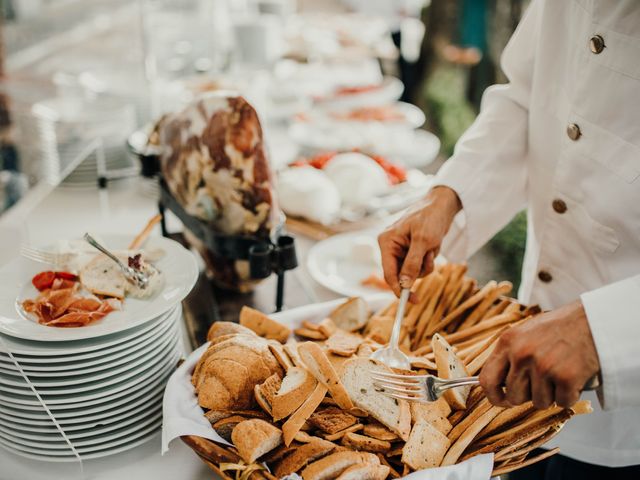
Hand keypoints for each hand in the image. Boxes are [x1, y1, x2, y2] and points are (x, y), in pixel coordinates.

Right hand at [378, 186, 460, 295]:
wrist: (442, 205)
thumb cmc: (430, 217)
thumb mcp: (423, 241)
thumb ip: (412, 263)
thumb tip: (404, 284)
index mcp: (387, 242)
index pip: (389, 272)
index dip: (398, 288)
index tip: (410, 300)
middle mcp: (391, 246)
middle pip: (401, 274)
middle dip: (418, 269)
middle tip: (429, 259)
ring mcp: (401, 249)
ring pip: (412, 271)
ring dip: (426, 264)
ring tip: (431, 247)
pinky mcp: (412, 250)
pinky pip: (419, 265)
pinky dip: (428, 259)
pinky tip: (432, 247)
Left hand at [480, 301, 600, 408]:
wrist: (592, 321)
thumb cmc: (558, 328)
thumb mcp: (524, 334)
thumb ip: (509, 356)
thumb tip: (497, 386)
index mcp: (507, 343)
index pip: (487, 379)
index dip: (493, 396)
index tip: (501, 400)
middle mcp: (522, 355)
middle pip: (514, 396)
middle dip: (527, 396)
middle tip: (541, 383)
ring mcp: (543, 366)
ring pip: (539, 403)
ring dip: (551, 395)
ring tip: (559, 373)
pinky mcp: (566, 377)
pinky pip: (562, 403)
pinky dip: (570, 395)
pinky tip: (573, 377)